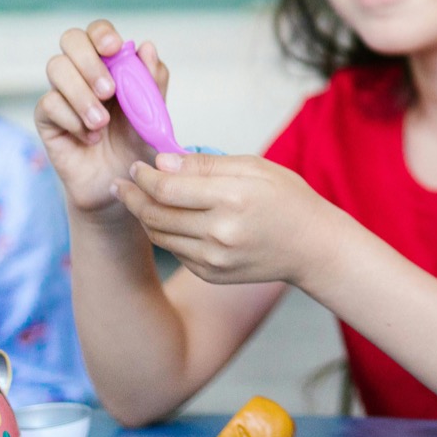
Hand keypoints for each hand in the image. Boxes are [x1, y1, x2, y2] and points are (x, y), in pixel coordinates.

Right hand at [35, 20, 166, 215]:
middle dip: (89, 61)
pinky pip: (49, 104)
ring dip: (81, 94)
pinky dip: (72, 119)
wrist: (122, 186)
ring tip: (101, 123)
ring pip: (56, 68)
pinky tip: (90, 138)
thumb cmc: (138, 146)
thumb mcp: (154, 116)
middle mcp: (83, 73)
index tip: (113, 48)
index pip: (98, 32)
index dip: (102, 33)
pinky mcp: (47, 119)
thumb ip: (152, 83)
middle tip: (109, 91)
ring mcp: (62, 93)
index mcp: (111, 66)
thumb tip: (146, 46)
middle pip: (71, 40)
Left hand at [115, 151, 332, 287]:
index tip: (136, 166)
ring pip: (159, 235)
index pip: (166, 188)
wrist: (313, 247)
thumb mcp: (254, 167)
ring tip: (139, 199)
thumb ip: (205, 164)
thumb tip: (162, 161)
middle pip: (154, 214)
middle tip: (123, 184)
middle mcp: (219, 232)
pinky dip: (166, 233)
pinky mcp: (212, 274)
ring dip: (143, 216)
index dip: (143, 176)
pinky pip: (175, 251)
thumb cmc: (288, 200)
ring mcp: (214, 259)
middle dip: (132, 196)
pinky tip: (168, 219)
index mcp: (231, 199)